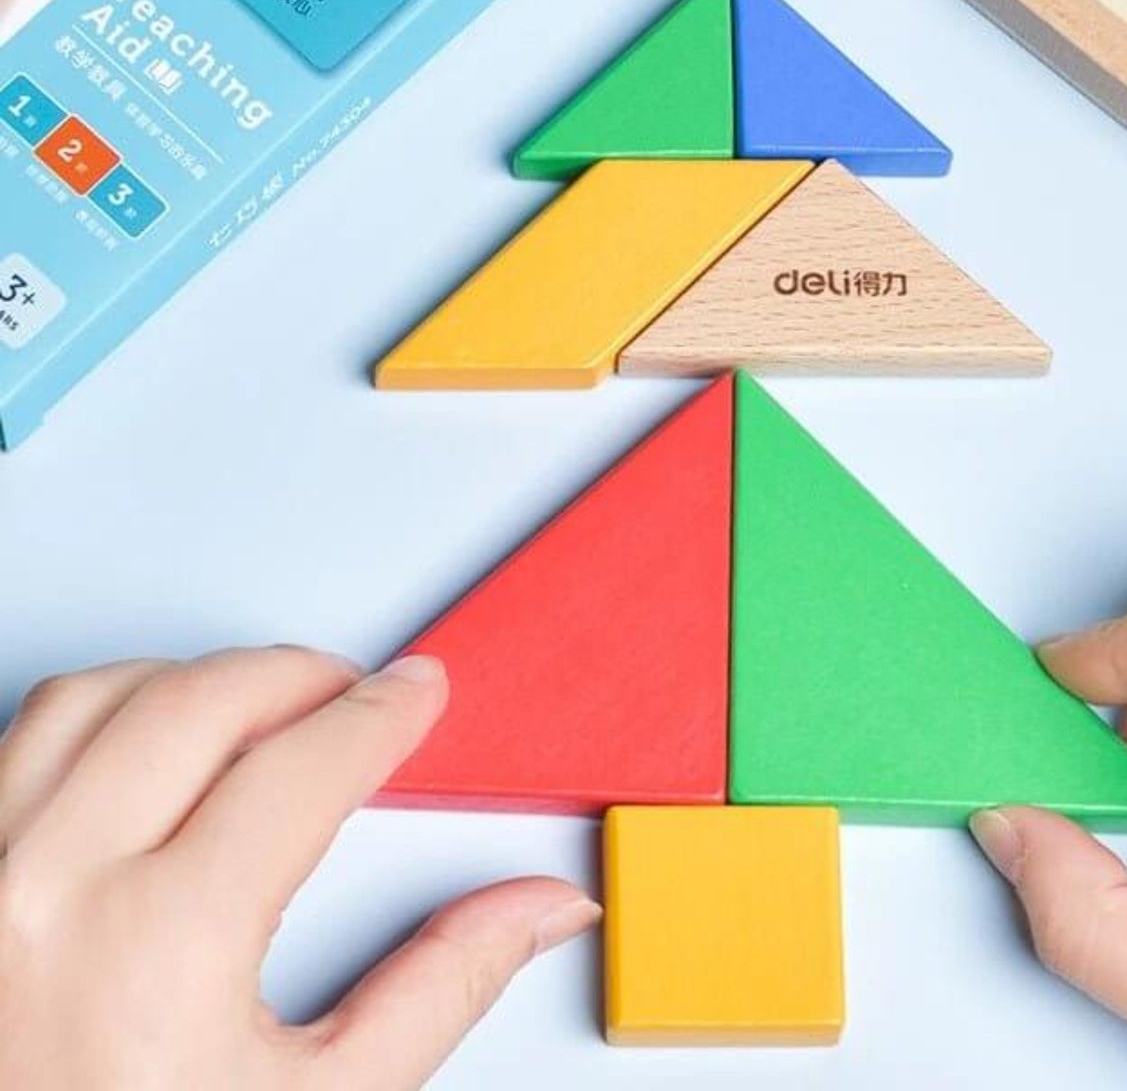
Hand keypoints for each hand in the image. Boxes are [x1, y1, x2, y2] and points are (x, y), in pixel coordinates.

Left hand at [0, 649, 598, 1089]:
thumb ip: (443, 988)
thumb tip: (539, 910)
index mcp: (158, 945)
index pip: (304, 764)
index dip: (381, 714)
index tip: (414, 694)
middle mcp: (49, 891)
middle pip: (204, 700)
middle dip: (302, 675)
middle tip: (352, 694)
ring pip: (100, 696)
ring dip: (197, 678)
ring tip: (259, 707)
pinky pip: (25, 735)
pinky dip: (105, 711)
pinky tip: (153, 741)